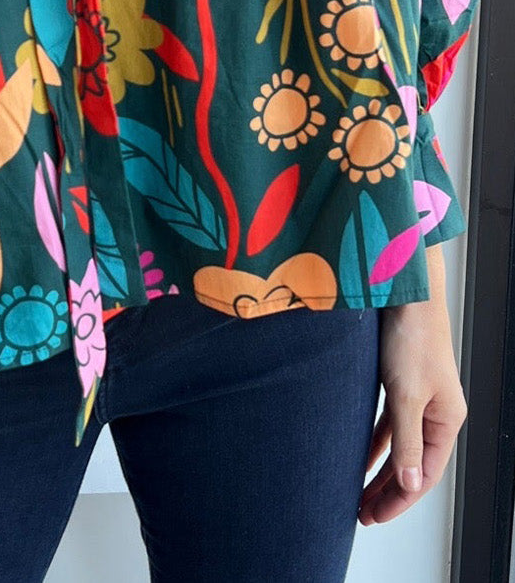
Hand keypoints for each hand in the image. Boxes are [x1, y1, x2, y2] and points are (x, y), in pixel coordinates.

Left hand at [358, 243, 467, 524]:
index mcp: (446, 419)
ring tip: (359, 494)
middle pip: (414, 464)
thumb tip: (411, 486)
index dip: (400, 499)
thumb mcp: (406, 395)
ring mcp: (420, 397)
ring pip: (400, 446)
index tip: (375, 516)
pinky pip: (389, 424)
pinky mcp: (402, 381)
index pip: (426, 475)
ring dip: (380, 470)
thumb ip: (407, 442)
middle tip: (362, 513)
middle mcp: (437, 412)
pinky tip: (359, 455)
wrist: (405, 289)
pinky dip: (375, 442)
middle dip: (388, 491)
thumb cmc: (411, 336)